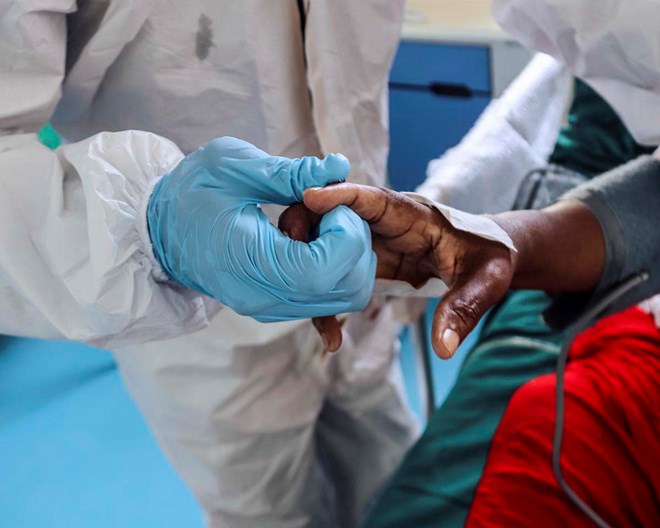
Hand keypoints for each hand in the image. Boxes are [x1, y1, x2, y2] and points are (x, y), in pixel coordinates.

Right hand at [147, 138, 375, 320]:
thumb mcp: (232, 167)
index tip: (334, 204)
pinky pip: (325, 298)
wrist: (160, 230)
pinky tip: (317, 239)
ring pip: (341, 298)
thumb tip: (339, 168)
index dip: (345, 237)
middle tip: (333, 211)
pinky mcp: (274, 306)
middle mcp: (264, 297)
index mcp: (251, 263)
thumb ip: (290, 172)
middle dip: (354, 246)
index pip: (325, 270)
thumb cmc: (190, 193)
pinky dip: (336, 269)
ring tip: (322, 223)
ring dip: (347, 258)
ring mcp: (270, 307)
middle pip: (344, 289)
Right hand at [302, 183, 515, 357]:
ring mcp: (371, 243)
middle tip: (290, 265)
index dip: (338, 194)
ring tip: (312, 314)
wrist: (487, 259)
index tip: (309, 196)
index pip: (371, 198)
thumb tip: (442, 347)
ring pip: (324, 245)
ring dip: (308, 271)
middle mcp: (383, 224)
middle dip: (303, 231)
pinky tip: (331, 333)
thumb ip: (465, 308)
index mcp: (412, 215)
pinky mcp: (367, 263)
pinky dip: (326, 300)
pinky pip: (336, 274)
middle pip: (330, 215)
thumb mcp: (487, 281)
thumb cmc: (490, 258)